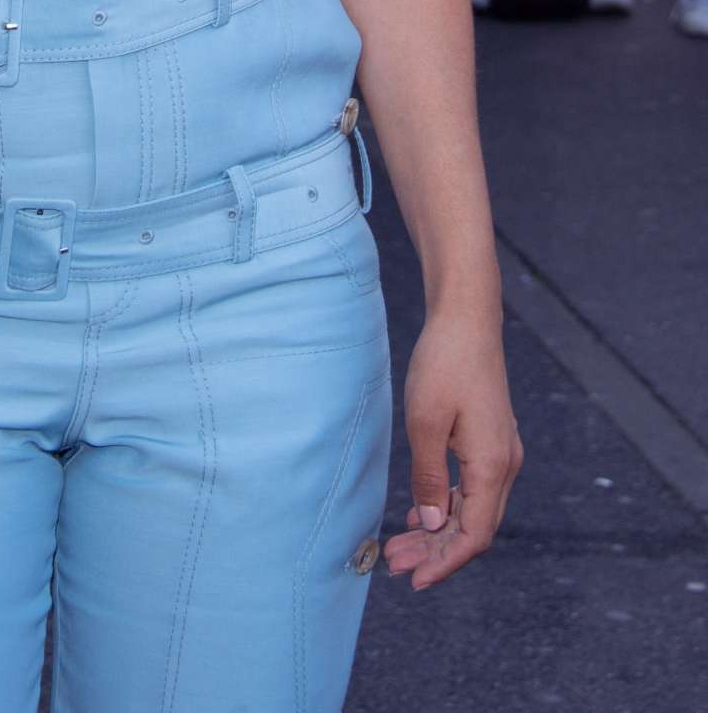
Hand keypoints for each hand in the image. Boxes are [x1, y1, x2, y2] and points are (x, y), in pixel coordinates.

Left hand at [383, 311, 522, 590]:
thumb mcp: (426, 422)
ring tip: (400, 545)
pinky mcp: (489, 439)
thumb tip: (433, 524)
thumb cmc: (444, 364)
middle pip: (474, 527)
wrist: (466, 318)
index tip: (414, 581)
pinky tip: (420, 512)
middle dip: (436, 552)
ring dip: (439, 530)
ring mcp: (499, 451)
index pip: (475, 535)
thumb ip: (429, 476)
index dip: (445, 563)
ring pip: (472, 508)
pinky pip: (471, 487)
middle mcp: (504, 463)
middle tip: (394, 564)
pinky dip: (446, 505)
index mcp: (492, 465)